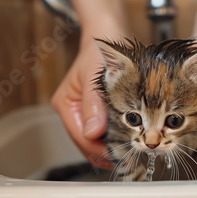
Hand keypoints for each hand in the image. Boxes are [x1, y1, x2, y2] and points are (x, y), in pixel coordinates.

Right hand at [51, 27, 123, 168]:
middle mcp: (72, 112)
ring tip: (131, 154)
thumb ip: (94, 105)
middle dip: (107, 152)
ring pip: (95, 141)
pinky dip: (114, 139)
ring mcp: (83, 114)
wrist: (109, 38)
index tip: (120, 154)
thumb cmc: (99, 54)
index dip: (100, 149)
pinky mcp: (95, 113)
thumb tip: (93, 133)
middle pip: (87, 144)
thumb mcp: (96, 76)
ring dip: (111, 148)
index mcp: (66, 104)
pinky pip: (103, 133)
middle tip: (129, 159)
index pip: (81, 137)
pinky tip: (127, 142)